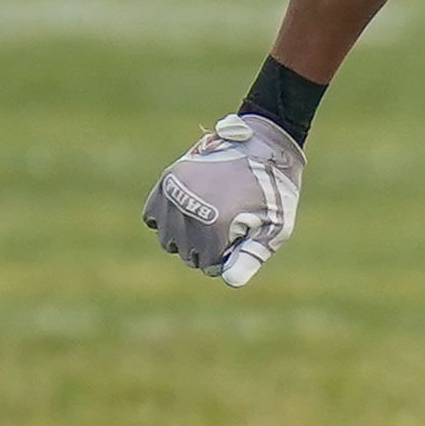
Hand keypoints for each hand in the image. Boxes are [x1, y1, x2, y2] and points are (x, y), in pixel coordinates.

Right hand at [144, 113, 302, 286]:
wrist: (263, 144)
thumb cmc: (274, 191)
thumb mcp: (274, 227)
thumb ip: (250, 257)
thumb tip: (229, 281)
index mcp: (215, 225)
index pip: (207, 264)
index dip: (226, 256)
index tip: (240, 239)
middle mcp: (189, 209)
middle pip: (185, 253)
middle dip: (205, 247)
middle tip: (226, 226)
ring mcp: (175, 192)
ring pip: (166, 238)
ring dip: (184, 237)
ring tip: (206, 218)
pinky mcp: (168, 179)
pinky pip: (151, 215)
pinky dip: (164, 219)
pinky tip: (185, 211)